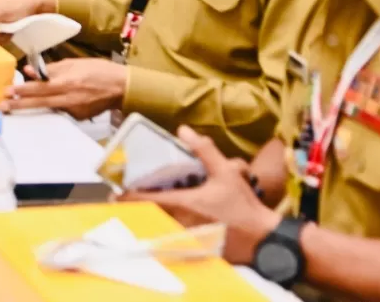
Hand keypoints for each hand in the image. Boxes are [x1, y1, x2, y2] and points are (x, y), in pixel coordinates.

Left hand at [0, 58, 126, 118]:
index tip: (8, 91)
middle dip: (19, 104)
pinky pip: (61, 111)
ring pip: (49, 108)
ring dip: (33, 107)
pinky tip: (54, 102)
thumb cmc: (98, 71)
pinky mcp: (78, 116)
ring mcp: (74, 109)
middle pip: (39, 102)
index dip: (23, 90)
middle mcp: (69, 98)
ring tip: (15, 107)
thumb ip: (51, 69)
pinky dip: (55, 106)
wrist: (121, 87)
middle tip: (3, 106)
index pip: (40, 87)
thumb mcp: (73, 64)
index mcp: (67, 82)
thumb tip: (30, 71)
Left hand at [123, 127, 279, 263]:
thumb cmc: (244, 207)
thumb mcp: (226, 173)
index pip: (144, 200)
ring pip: (156, 228)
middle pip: (146, 214)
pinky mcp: (194, 249)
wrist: (264, 240)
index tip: (116, 190)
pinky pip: (171, 240)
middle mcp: (178, 223)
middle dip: (135, 207)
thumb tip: (183, 130)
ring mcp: (185, 239)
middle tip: (124, 197)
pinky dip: (163, 231)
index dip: (127, 195)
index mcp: (182, 203)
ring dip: (148, 218)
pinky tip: (163, 223)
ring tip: (140, 209)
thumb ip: (204, 150)